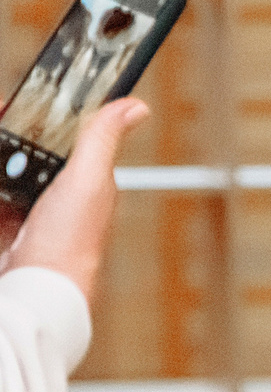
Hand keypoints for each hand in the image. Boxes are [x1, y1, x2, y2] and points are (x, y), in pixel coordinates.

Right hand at [2, 99, 149, 302]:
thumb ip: (101, 140)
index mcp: (84, 182)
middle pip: (25, 155)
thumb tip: (136, 105)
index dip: (39, 119)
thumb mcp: (87, 180)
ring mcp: (29, 214)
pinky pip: (0, 198)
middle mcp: (58, 197)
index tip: (16, 103)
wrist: (37, 288)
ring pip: (8, 173)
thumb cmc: (71, 239)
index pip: (61, 139)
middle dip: (8, 137)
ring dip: (2, 155)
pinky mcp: (7, 228)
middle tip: (2, 116)